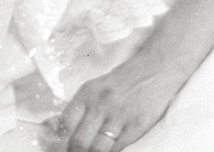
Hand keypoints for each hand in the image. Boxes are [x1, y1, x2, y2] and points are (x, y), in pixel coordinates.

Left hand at [51, 54, 185, 151]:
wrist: (153, 70)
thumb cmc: (123, 81)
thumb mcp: (96, 88)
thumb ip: (81, 108)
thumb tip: (60, 128)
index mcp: (87, 93)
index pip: (65, 123)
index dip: (61, 140)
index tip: (60, 147)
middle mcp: (100, 104)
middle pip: (78, 140)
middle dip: (74, 151)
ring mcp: (118, 116)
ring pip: (96, 149)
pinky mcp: (135, 127)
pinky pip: (117, 148)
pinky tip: (107, 151)